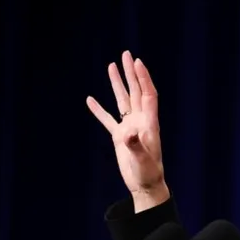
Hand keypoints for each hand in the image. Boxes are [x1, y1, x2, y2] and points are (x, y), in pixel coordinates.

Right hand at [86, 50, 167, 210]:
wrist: (145, 185)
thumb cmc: (149, 173)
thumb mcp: (143, 160)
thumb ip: (135, 146)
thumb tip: (128, 133)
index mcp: (149, 123)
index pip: (148, 94)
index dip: (143, 78)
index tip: (137, 62)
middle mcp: (140, 121)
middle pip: (136, 91)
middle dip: (131, 73)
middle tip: (126, 54)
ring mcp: (130, 127)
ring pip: (122, 100)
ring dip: (117, 84)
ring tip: (111, 66)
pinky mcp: (120, 137)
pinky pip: (108, 119)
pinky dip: (99, 110)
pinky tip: (90, 99)